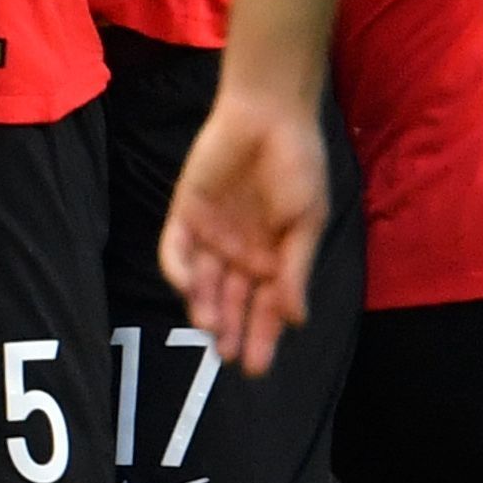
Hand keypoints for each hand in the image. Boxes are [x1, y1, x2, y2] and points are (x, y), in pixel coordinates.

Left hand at [160, 89, 331, 376]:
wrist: (270, 114)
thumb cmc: (298, 165)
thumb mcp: (306, 222)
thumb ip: (295, 270)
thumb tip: (296, 319)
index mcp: (275, 258)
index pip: (265, 308)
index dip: (261, 337)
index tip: (255, 367)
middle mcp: (241, 252)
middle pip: (231, 302)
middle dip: (230, 331)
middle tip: (228, 357)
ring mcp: (211, 234)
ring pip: (202, 283)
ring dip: (204, 307)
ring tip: (210, 329)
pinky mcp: (186, 213)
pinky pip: (176, 249)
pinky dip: (179, 270)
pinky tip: (189, 287)